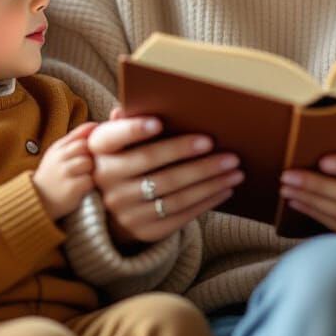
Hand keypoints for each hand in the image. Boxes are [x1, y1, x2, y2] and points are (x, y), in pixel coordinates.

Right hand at [32, 121, 97, 220]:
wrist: (37, 202)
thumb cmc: (53, 175)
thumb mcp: (58, 153)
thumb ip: (76, 137)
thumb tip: (96, 124)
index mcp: (58, 148)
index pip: (82, 136)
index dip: (91, 143)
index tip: (91, 153)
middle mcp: (59, 158)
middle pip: (87, 148)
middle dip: (90, 156)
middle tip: (85, 168)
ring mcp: (65, 173)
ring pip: (89, 163)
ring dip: (90, 171)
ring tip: (81, 178)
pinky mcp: (71, 189)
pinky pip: (89, 181)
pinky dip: (88, 186)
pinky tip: (80, 189)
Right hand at [87, 105, 243, 248]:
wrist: (114, 212)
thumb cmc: (126, 161)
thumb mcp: (119, 143)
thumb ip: (127, 123)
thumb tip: (131, 105)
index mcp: (100, 152)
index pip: (114, 138)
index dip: (134, 130)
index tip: (158, 122)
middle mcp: (108, 183)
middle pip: (154, 166)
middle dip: (192, 157)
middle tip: (223, 148)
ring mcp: (126, 210)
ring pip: (173, 193)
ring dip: (209, 181)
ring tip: (235, 170)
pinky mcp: (145, 230)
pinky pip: (180, 215)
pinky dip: (206, 201)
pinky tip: (225, 188)